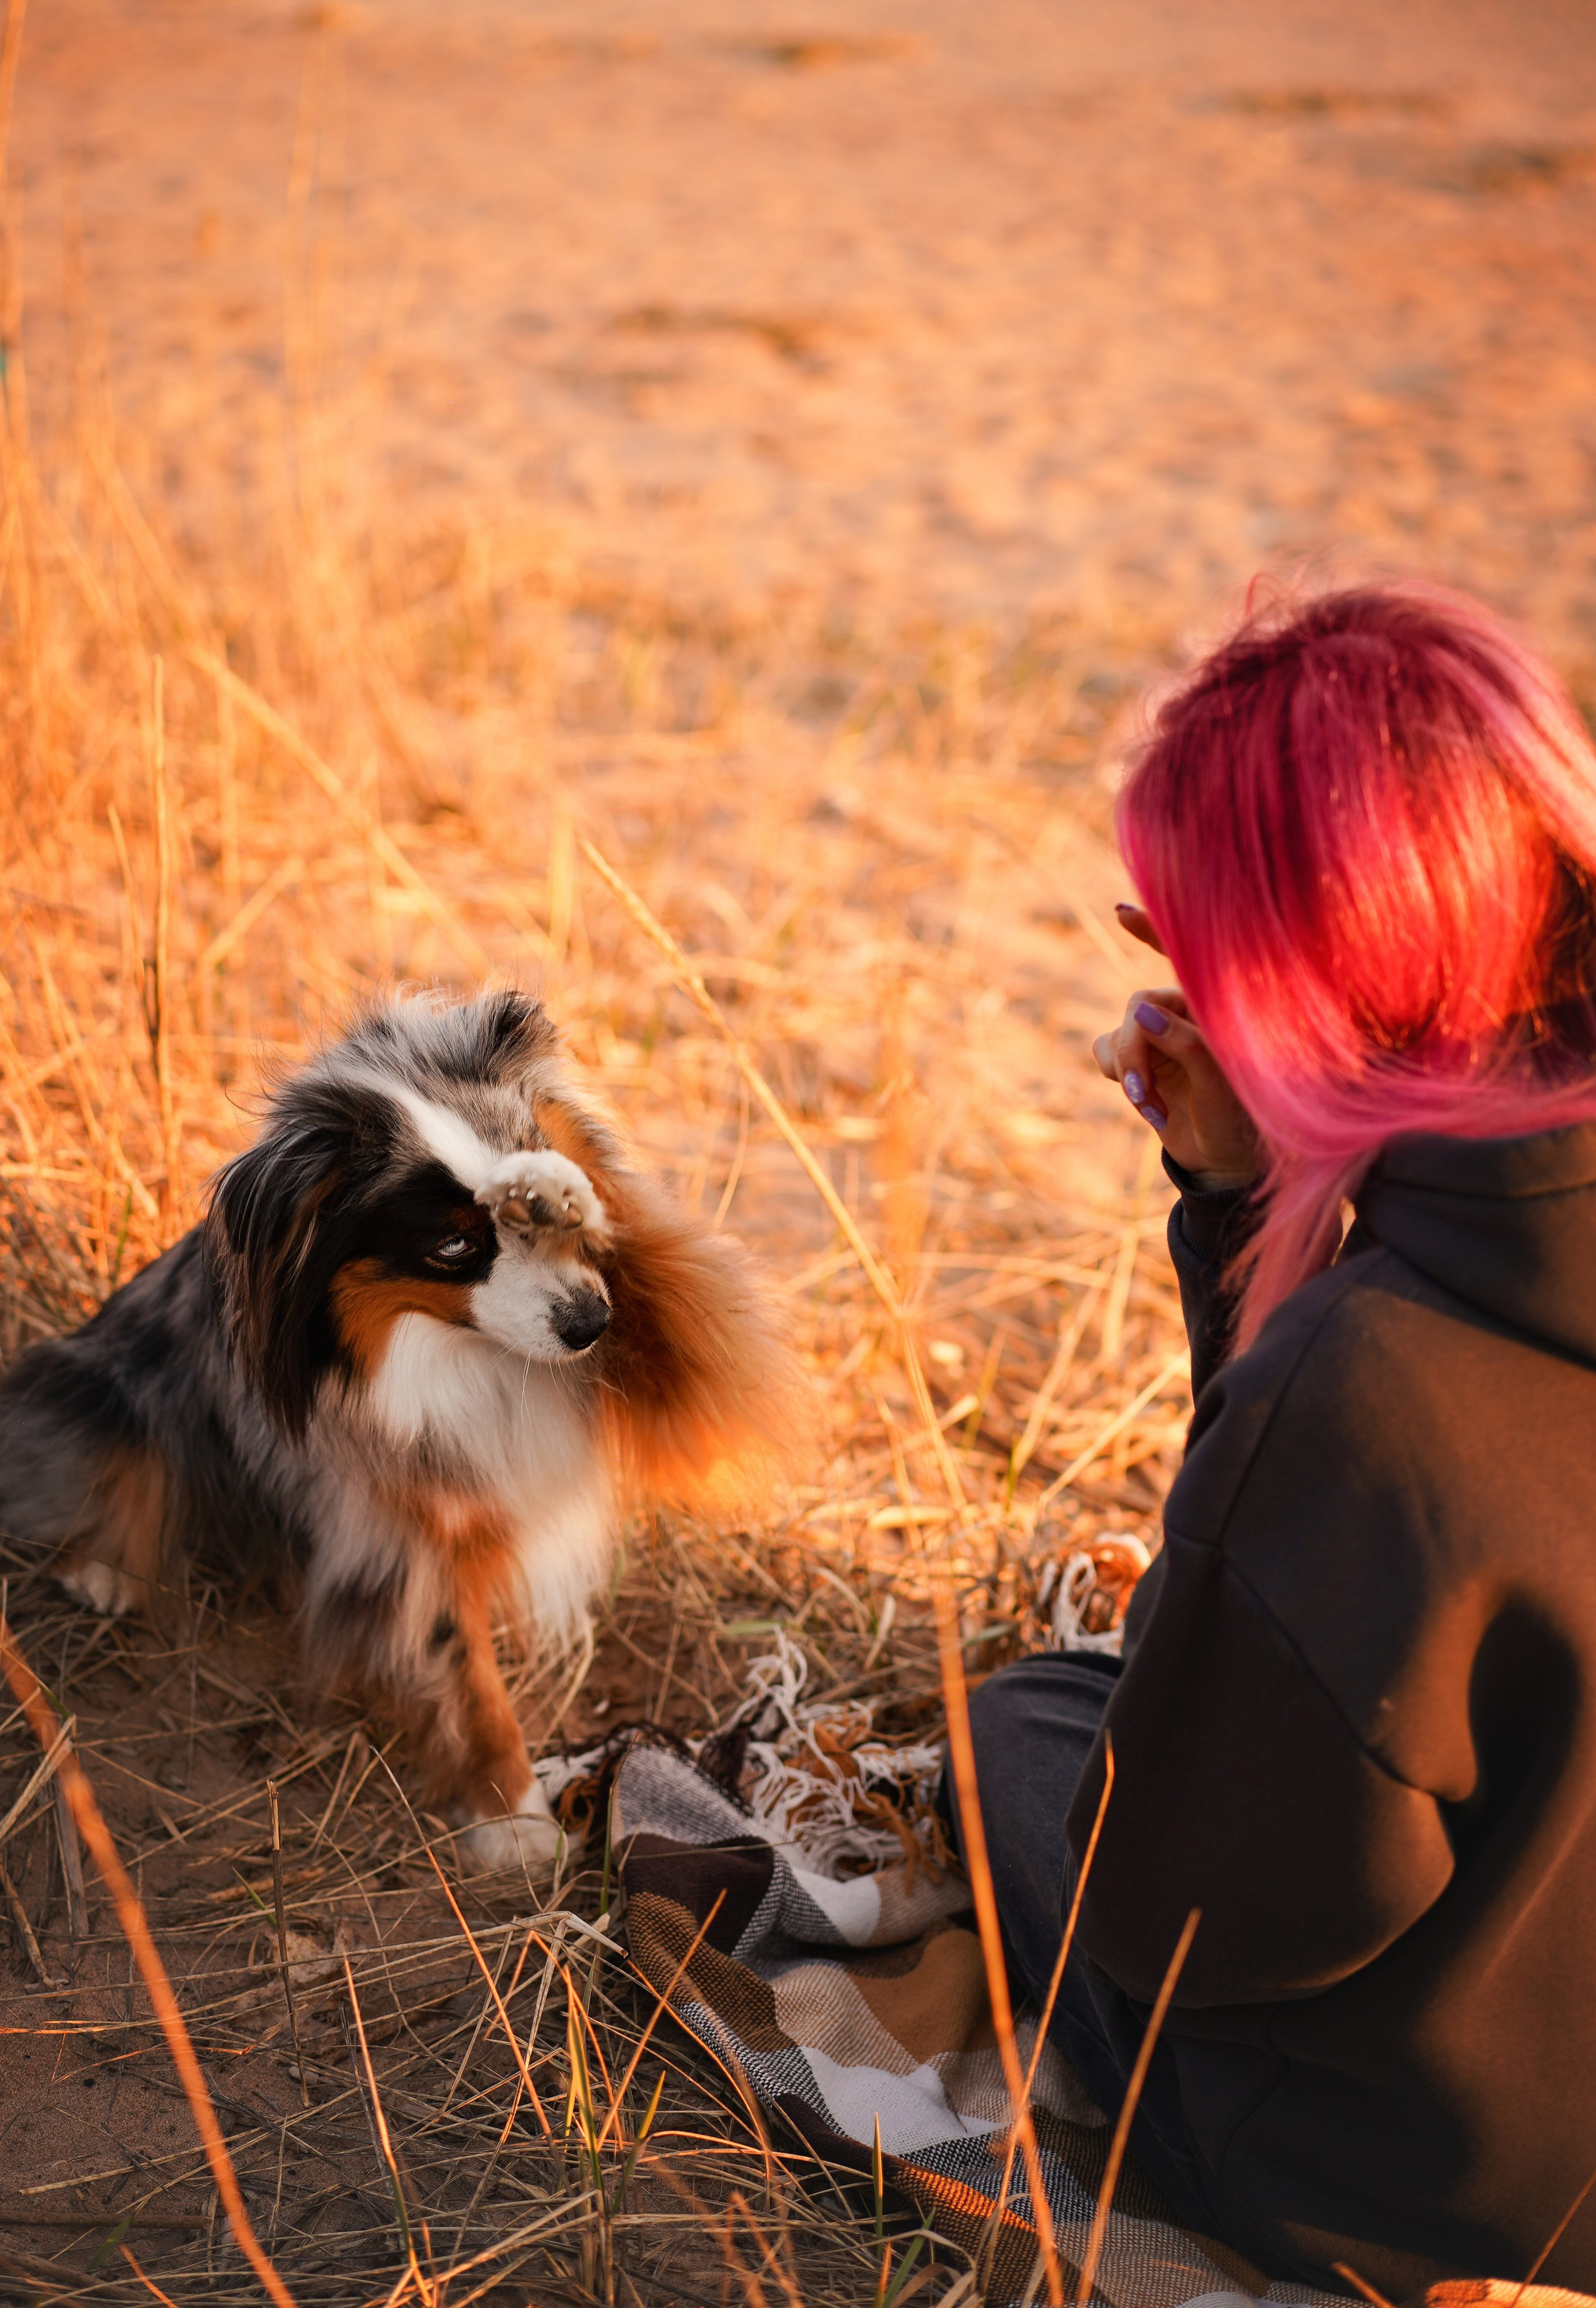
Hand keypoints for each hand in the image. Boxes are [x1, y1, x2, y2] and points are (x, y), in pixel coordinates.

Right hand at [1091, 905, 1260, 1185]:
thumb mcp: (1219, 1078)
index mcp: (1214, 1005)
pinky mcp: (1138, 1061)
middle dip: (1134, 1051)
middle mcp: (1184, 1013)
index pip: (1182, 958)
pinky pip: (1104, 1051)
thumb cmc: (1239, 1115)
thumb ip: (1183, 1041)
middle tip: (1143, 1094)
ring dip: (1128, 1072)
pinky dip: (1119, 1078)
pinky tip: (1146, 1105)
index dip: (1152, 931)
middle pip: (1137, 1008)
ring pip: (1118, 1033)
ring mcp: (1159, 1036)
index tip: (1120, 911)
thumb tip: (1139, 1013)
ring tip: (1152, 1108)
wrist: (1225, 1159)